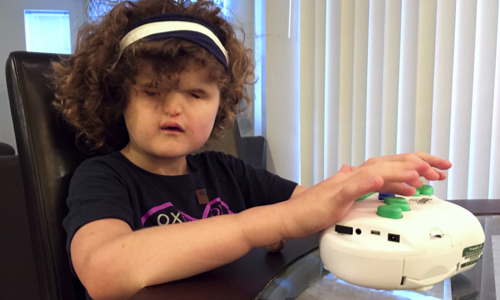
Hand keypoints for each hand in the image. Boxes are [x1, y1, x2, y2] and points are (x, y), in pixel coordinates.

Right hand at [280, 152, 450, 238]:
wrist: (291, 215)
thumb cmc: (313, 208)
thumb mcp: (339, 194)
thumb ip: (352, 183)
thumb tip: (357, 172)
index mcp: (356, 177)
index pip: (389, 166)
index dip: (413, 164)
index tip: (435, 168)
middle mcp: (352, 176)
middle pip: (387, 164)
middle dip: (416, 164)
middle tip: (439, 168)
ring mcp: (343, 184)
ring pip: (374, 172)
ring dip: (398, 170)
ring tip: (420, 171)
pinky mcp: (334, 196)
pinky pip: (352, 187)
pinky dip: (367, 181)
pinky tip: (379, 178)